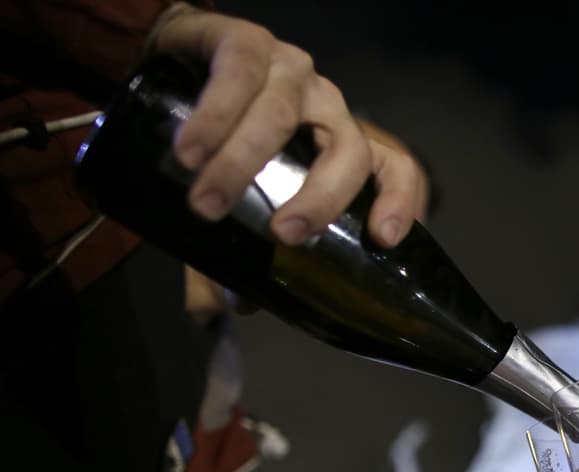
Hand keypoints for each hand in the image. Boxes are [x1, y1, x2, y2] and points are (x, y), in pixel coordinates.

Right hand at [147, 5, 419, 247]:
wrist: (166, 66)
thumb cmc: (217, 146)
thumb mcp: (230, 209)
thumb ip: (231, 261)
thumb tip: (228, 309)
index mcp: (341, 146)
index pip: (395, 169)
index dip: (400, 201)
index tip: (384, 239)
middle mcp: (327, 108)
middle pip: (350, 151)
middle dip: (321, 197)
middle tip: (281, 235)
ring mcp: (291, 72)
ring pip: (286, 114)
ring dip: (245, 160)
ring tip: (205, 201)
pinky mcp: (244, 42)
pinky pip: (239, 74)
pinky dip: (215, 116)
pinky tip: (190, 150)